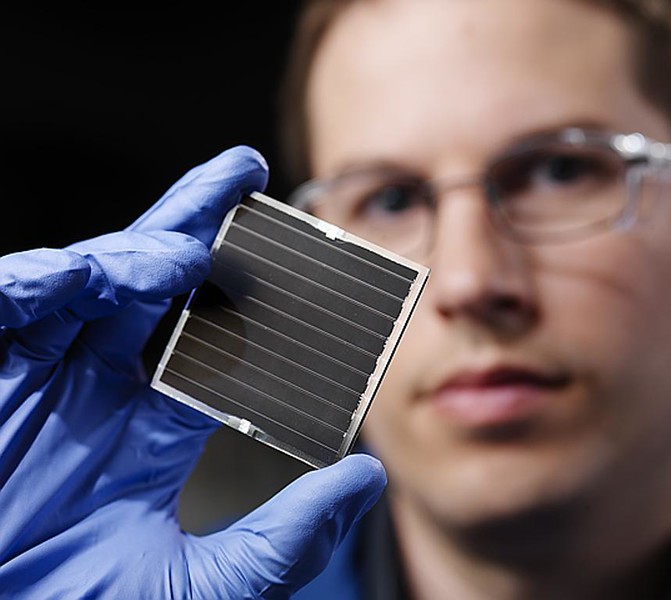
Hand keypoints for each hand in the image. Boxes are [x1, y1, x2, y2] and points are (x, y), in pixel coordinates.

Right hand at [0, 147, 385, 598]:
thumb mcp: (204, 585)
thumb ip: (286, 537)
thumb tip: (370, 475)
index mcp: (151, 427)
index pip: (213, 341)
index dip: (255, 300)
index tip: (309, 267)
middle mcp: (97, 388)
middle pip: (153, 285)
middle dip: (196, 223)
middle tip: (243, 173)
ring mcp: (36, 379)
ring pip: (88, 282)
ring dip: (134, 254)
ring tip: (184, 251)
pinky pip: (5, 310)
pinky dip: (34, 285)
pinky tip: (77, 278)